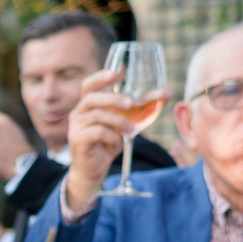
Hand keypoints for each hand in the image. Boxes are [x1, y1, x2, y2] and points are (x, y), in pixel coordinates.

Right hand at [59, 67, 131, 217]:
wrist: (93, 169)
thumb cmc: (109, 142)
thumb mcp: (126, 122)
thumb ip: (141, 108)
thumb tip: (166, 94)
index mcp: (88, 105)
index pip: (89, 84)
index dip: (101, 77)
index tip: (117, 72)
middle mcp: (79, 112)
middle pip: (92, 97)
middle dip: (113, 98)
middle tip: (130, 103)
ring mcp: (76, 126)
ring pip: (98, 115)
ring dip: (119, 121)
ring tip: (130, 131)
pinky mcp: (78, 140)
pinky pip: (97, 132)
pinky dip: (111, 136)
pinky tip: (115, 142)